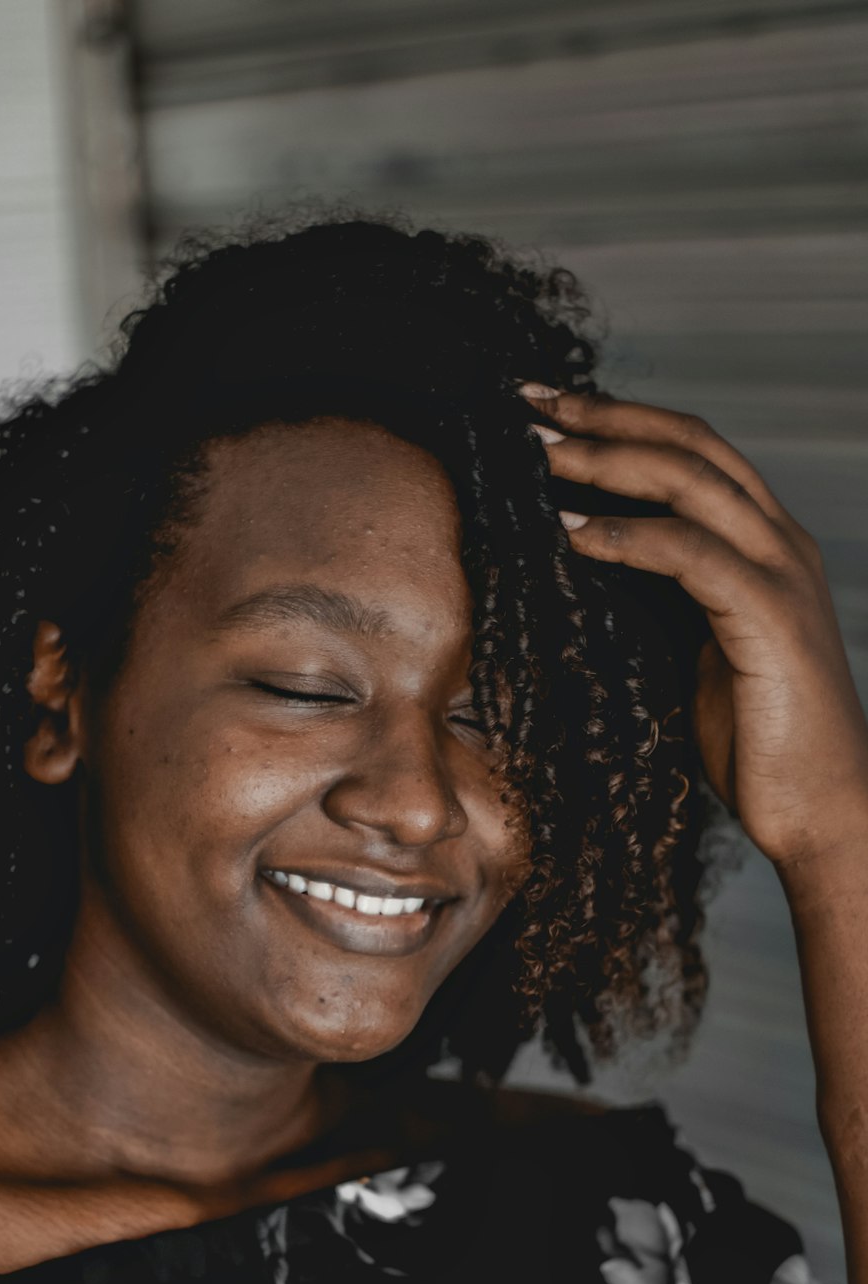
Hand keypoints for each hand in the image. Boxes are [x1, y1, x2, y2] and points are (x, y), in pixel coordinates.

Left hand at [520, 386, 867, 869]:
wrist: (822, 808)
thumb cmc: (757, 740)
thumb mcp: (695, 653)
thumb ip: (659, 601)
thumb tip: (582, 567)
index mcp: (764, 544)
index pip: (693, 452)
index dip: (622, 420)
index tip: (549, 409)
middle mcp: (781, 541)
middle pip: (690, 444)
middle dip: (605, 416)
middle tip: (530, 406)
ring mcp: (782, 573)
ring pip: (691, 481)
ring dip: (607, 460)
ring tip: (541, 455)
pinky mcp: (772, 616)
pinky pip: (691, 554)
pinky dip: (627, 536)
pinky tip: (574, 534)